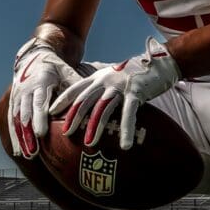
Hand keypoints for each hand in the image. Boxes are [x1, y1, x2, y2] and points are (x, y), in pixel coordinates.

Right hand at [7, 39, 77, 159]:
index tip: (41, 133)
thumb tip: (92, 101)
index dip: (39, 118)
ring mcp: (17, 96)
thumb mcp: (68, 72)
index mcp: (40, 81)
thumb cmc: (56, 68)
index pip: (39, 102)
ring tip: (27, 155)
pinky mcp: (12, 102)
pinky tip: (19, 150)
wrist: (34, 58)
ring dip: (21, 137)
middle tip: (33, 151)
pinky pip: (12, 120)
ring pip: (17, 119)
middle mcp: (25, 89)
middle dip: (28, 133)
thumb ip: (76, 87)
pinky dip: (15, 135)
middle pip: (26, 114)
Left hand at [49, 38, 180, 149]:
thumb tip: (88, 100)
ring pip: (103, 109)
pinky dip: (126, 130)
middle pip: (85, 100)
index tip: (50, 111)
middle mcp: (105, 81)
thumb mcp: (112, 77)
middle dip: (74, 117)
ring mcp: (119, 87)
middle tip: (65, 133)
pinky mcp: (136, 93)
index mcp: (97, 77)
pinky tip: (125, 145)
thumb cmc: (133, 74)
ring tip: (89, 144)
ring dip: (95, 128)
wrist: (159, 63)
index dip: (62, 100)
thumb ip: (99, 86)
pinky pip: (129, 114)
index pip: (75, 89)